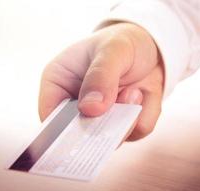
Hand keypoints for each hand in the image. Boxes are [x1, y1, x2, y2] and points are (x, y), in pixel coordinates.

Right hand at [39, 22, 163, 140]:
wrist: (149, 47)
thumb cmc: (121, 42)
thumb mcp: (112, 49)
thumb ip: (100, 76)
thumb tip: (90, 109)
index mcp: (58, 83)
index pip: (50, 116)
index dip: (62, 131)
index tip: (86, 127)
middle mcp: (75, 105)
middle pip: (80, 135)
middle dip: (104, 124)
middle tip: (123, 100)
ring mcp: (98, 118)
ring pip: (111, 138)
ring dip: (128, 117)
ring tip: (134, 90)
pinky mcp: (120, 124)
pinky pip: (134, 132)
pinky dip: (144, 114)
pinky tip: (142, 94)